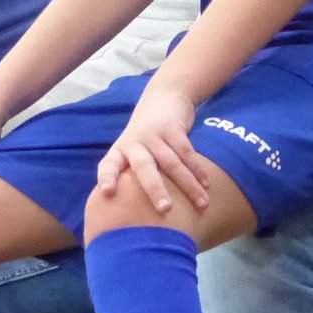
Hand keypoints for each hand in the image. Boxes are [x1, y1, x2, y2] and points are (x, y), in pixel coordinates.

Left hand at [97, 81, 206, 216]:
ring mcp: (154, 134)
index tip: (107, 193)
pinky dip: (198, 169)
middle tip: (165, 209)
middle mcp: (134, 142)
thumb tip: (133, 217)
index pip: (108, 165)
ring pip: (172, 163)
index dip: (107, 178)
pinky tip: (206, 184)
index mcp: (120, 151)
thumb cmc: (145, 136)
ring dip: (188, 185)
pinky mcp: (173, 127)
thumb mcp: (132, 150)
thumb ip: (131, 175)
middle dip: (154, 188)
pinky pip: (187, 152)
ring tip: (201, 204)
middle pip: (144, 167)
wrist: (164, 95)